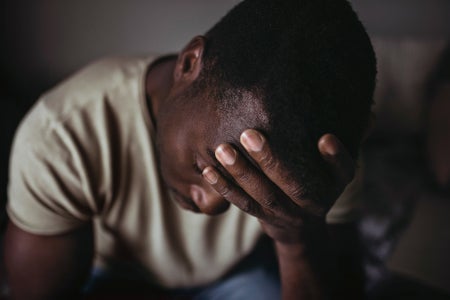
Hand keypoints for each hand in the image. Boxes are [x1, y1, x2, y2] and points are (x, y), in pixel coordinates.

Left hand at [202, 129, 354, 243]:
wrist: (301, 228)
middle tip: (249, 135)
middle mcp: (312, 203)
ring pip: (262, 195)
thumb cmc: (318, 184)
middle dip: (269, 161)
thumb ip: (347, 140)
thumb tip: (367, 111)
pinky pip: (242, 205)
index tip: (326, 138)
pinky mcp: (263, 217)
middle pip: (293, 185)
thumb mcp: (336, 168)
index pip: (344, 173)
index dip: (336, 159)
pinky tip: (207, 170)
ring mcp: (286, 213)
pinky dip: (224, 188)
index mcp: (334, 186)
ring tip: (222, 150)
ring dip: (240, 173)